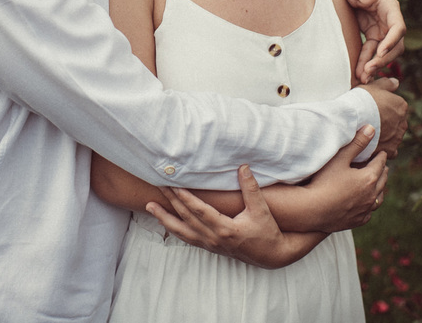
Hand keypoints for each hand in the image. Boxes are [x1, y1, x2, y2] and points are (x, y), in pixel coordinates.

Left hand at [145, 166, 325, 268]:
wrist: (272, 255)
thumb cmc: (267, 231)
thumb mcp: (261, 209)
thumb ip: (251, 188)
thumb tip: (243, 167)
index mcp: (225, 229)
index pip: (199, 211)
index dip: (185, 197)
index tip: (173, 184)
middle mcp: (214, 238)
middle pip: (186, 218)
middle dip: (170, 201)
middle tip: (157, 186)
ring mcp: (210, 244)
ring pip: (182, 231)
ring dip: (164, 218)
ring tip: (149, 207)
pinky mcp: (210, 247)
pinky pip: (187, 238)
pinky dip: (174, 228)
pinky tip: (165, 221)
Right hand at [303, 123, 389, 232]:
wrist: (312, 209)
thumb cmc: (324, 180)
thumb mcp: (340, 158)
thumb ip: (357, 143)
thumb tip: (371, 128)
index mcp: (369, 178)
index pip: (380, 164)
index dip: (381, 157)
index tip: (382, 153)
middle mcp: (371, 195)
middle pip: (382, 181)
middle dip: (383, 172)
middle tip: (383, 166)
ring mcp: (365, 210)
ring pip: (379, 198)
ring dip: (380, 190)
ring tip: (379, 185)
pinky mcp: (357, 220)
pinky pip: (369, 212)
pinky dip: (371, 205)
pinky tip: (367, 204)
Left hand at [343, 0, 404, 82]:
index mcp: (390, 8)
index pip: (398, 27)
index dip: (392, 41)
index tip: (380, 52)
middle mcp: (389, 21)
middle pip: (395, 46)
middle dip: (383, 59)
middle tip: (368, 70)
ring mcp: (381, 30)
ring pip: (384, 53)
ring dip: (375, 65)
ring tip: (363, 78)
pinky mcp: (372, 36)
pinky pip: (371, 53)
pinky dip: (366, 63)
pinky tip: (360, 74)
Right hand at [359, 77, 407, 158]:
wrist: (352, 121)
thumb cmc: (360, 101)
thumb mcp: (372, 86)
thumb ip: (386, 83)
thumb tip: (396, 82)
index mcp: (401, 106)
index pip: (395, 107)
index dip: (383, 108)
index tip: (371, 110)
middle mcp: (403, 122)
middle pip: (395, 122)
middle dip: (386, 123)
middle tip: (369, 122)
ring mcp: (397, 137)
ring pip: (393, 136)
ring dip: (384, 136)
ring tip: (368, 135)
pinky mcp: (390, 150)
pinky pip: (389, 150)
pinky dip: (382, 148)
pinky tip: (372, 145)